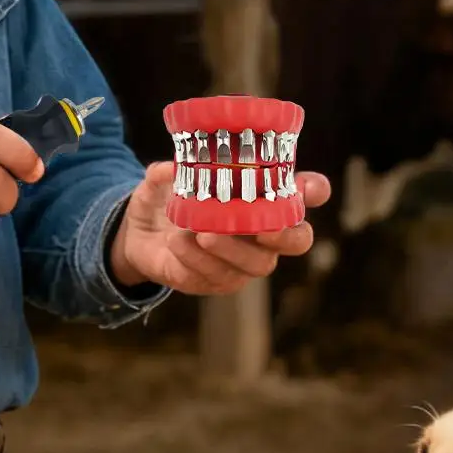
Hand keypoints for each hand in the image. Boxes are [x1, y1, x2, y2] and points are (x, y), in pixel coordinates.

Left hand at [108, 162, 332, 294]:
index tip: (307, 187)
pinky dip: (197, 260)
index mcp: (260, 199)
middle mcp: (262, 233)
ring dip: (232, 249)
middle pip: (298, 241)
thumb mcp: (160, 181)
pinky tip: (177, 243)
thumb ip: (165, 173)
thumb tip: (171, 171)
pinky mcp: (217, 282)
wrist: (139, 236)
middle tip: (264, 229)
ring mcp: (243, 262)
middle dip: (287, 236)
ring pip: (257, 265)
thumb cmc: (166, 200)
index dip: (314, 191)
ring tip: (202, 234)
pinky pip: (217, 277)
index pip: (302, 195)